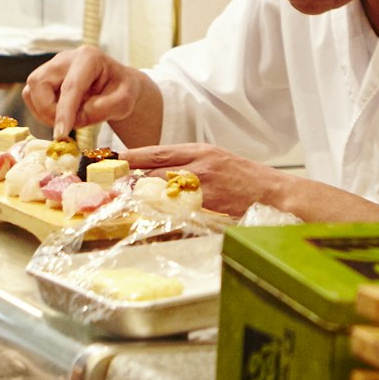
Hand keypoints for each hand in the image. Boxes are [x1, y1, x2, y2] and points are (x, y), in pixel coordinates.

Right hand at [23, 45, 159, 141]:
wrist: (117, 86)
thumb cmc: (122, 91)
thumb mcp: (124, 102)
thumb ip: (104, 109)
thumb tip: (77, 117)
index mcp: (89, 58)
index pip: (70, 86)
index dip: (64, 112)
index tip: (61, 134)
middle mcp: (65, 58)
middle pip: (39, 83)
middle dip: (48, 110)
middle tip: (66, 127)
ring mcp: (52, 66)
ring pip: (31, 91)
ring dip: (44, 112)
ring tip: (68, 119)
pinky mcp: (44, 78)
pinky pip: (31, 97)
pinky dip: (42, 111)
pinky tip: (61, 114)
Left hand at [124, 145, 378, 222]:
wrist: (278, 195)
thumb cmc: (248, 182)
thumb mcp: (218, 164)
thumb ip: (190, 168)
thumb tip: (158, 177)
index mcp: (200, 152)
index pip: (155, 152)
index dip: (128, 157)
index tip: (105, 162)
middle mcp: (198, 166)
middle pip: (150, 171)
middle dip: (124, 179)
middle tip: (100, 187)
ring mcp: (203, 188)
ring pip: (159, 193)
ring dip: (135, 200)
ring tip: (111, 208)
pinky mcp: (209, 209)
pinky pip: (176, 216)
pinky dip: (158, 221)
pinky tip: (142, 228)